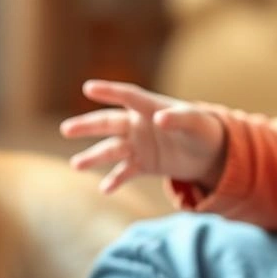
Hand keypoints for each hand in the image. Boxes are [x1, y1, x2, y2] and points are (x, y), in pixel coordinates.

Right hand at [60, 80, 225, 193]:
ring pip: (111, 150)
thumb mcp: (195, 122)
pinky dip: (115, 180)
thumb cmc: (203, 129)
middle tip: (67, 129)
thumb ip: (178, 119)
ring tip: (76, 165)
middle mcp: (139, 124)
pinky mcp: (143, 164)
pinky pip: (125, 171)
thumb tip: (159, 119)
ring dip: (94, 157)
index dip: (109, 92)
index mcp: (150, 107)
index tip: (88, 88)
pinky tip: (106, 189)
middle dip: (88, 126)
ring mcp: (138, 145)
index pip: (127, 97)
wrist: (210, 153)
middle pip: (109, 123)